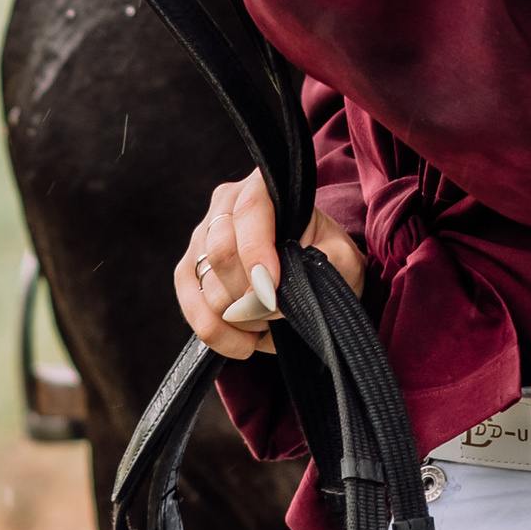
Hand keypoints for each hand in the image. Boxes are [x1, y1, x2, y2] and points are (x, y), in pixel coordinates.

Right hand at [174, 170, 367, 359]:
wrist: (314, 269)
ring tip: (270, 321)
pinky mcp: (189, 272)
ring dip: (241, 317)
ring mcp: (201, 238)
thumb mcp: (342, 255)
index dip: (256, 252)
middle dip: (251, 295)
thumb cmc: (328, 256)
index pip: (249, 212)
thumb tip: (279, 295)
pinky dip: (218, 334)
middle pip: (221, 252)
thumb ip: (323, 265)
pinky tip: (246, 342)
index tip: (271, 292)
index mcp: (264, 187)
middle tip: (278, 312)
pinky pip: (191, 309)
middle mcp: (225, 205)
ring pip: (207, 286)